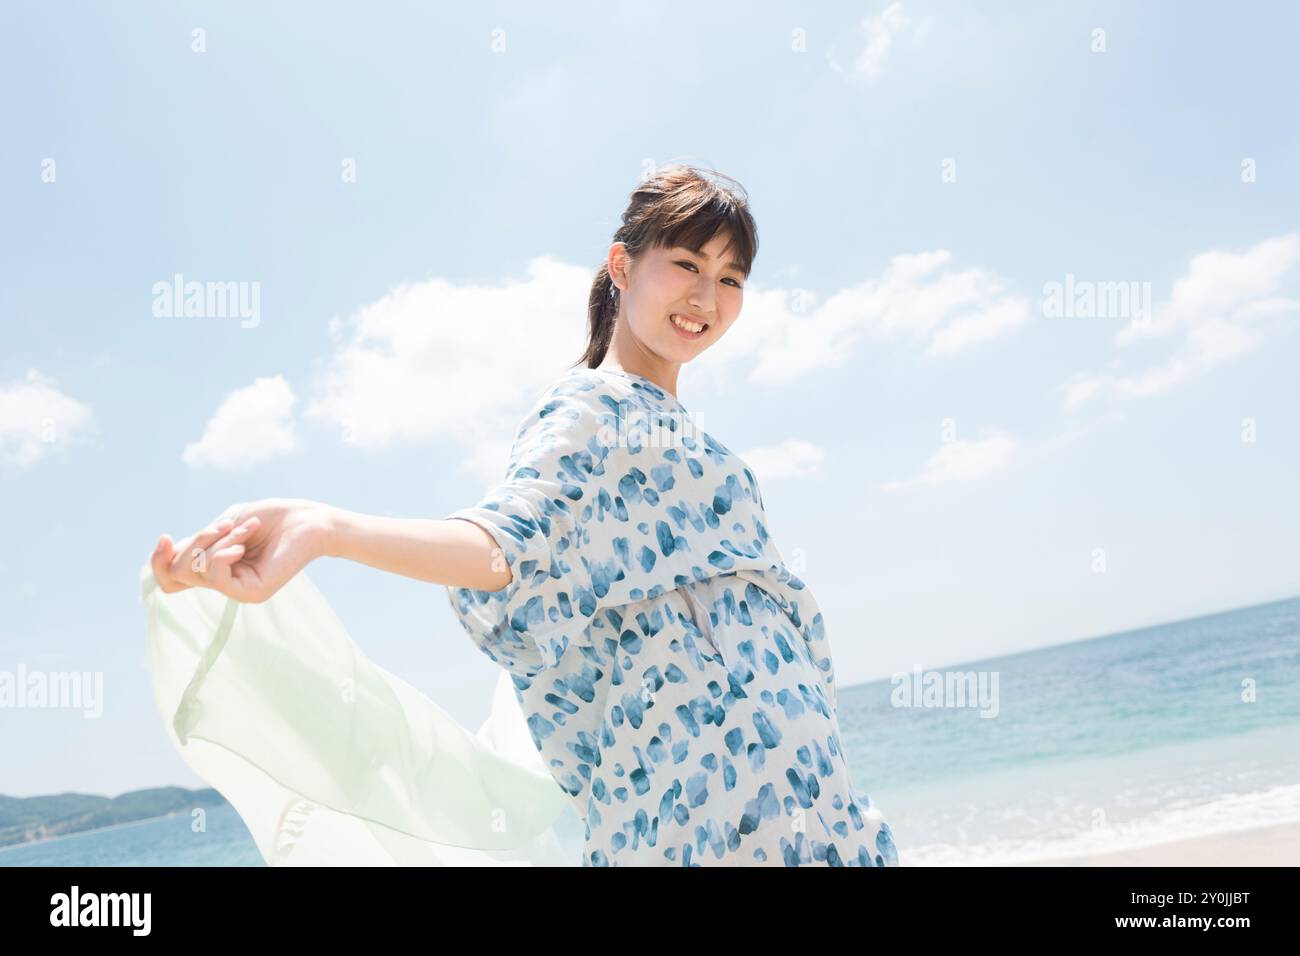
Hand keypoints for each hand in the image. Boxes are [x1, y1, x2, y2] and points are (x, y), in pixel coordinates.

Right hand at [150, 498, 334, 603]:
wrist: (306, 519)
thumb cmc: (268, 518)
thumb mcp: (222, 526)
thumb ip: (195, 543)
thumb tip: (168, 556)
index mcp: (214, 567)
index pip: (171, 578)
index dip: (158, 562)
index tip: (164, 537)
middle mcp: (223, 582)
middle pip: (178, 573)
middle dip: (196, 542)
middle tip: (225, 526)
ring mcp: (236, 591)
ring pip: (197, 570)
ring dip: (217, 541)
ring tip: (247, 529)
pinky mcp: (251, 594)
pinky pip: (216, 576)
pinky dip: (223, 553)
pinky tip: (243, 545)